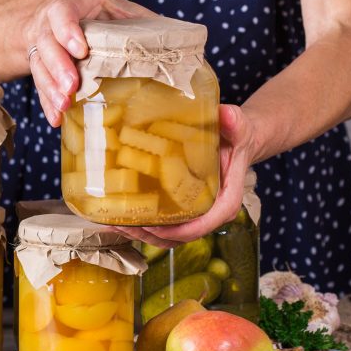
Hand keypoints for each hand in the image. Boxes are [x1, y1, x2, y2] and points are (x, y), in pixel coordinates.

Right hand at [26, 0, 153, 127]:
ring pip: (39, 64)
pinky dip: (47, 102)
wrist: (54, 15)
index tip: (81, 50)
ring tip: (65, 106)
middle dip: (59, 66)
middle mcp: (50, 21)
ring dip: (51, 87)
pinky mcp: (38, 63)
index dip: (68, 30)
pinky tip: (57, 119)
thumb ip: (139, 20)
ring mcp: (40, 43)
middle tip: (72, 86)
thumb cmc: (94, 12)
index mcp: (75, 2)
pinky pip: (39, 83)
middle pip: (47, 42)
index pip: (63, 11)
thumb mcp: (115, 7)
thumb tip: (179, 41)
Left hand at [115, 104, 257, 246]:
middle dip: (149, 235)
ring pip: (168, 236)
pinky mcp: (183, 210)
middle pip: (179, 236)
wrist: (235, 142)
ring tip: (113, 223)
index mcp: (225, 201)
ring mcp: (195, 215)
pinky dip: (141, 226)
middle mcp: (210, 213)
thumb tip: (226, 114)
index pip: (204, 225)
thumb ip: (234, 122)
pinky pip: (163, 226)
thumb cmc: (236, 137)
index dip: (179, 230)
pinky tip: (119, 217)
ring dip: (140, 234)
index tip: (155, 227)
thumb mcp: (237, 128)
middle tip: (121, 223)